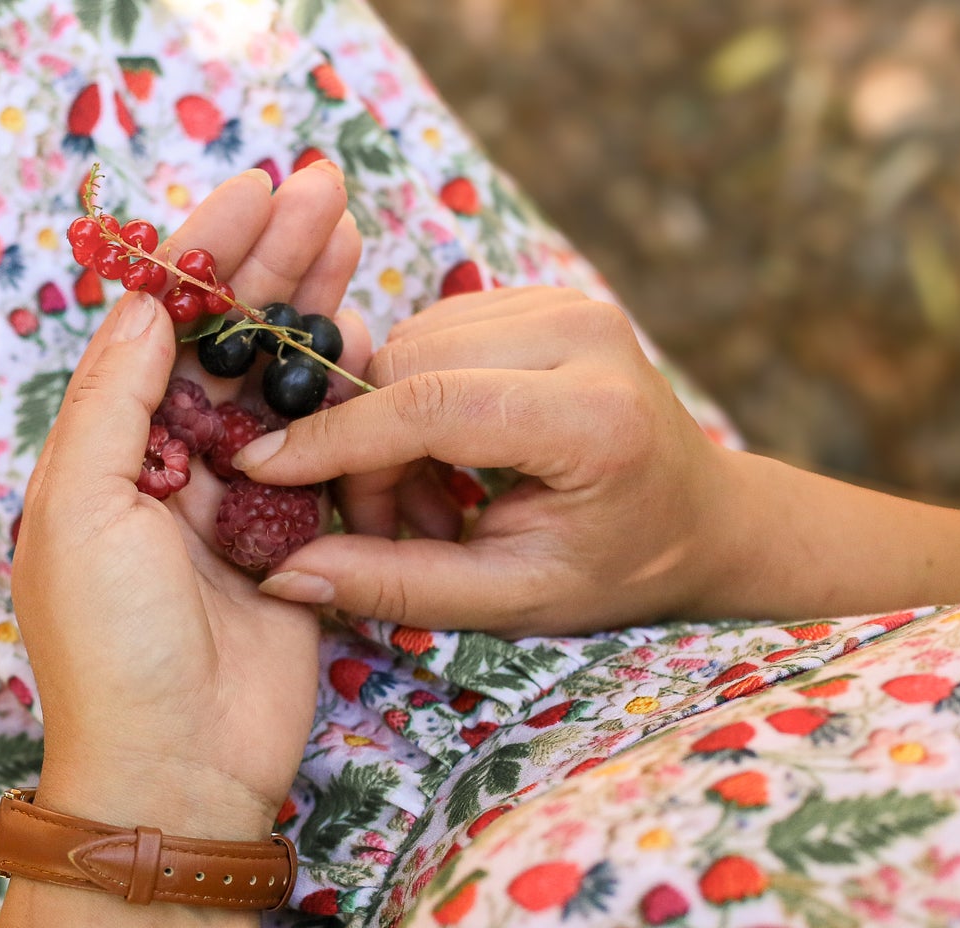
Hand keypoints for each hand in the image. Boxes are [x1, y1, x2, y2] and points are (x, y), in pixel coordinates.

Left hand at [12, 165, 368, 839]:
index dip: (200, 256)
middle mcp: (164, 469)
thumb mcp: (83, 509)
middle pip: (222, 342)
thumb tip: (148, 304)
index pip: (154, 328)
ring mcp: (233, 504)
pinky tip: (371, 335)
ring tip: (352, 232)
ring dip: (311, 309)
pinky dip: (345, 394)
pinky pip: (324, 453)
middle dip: (269, 263)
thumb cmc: (111, 646)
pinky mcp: (294, 543)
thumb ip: (113, 401)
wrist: (175, 769)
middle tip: (325, 189)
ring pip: (278, 384)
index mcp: (102, 453)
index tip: (250, 189)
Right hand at [233, 286, 738, 636]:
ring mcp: (566, 303)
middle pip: (408, 366)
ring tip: (429, 502)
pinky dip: (413, 400)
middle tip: (386, 528)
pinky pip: (429, 333)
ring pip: (408, 344)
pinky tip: (446, 458)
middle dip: (367, 450)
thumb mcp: (510, 598)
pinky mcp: (541, 296)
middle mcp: (585, 336)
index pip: (432, 403)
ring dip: (388, 427)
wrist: (698, 517)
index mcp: (593, 418)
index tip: (261, 470)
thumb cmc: (613, 568)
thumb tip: (284, 576)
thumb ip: (398, 585)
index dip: (336, 439)